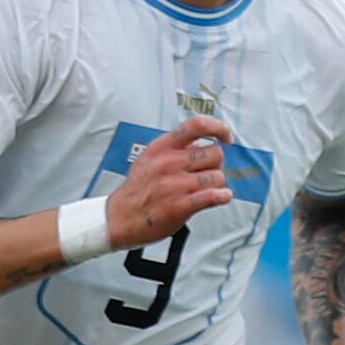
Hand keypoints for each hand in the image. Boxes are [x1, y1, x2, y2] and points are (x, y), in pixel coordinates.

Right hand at [113, 114, 238, 247]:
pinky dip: (222, 197)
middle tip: (208, 171)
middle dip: (216, 164)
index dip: (218, 128)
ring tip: (207, 188)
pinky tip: (220, 197)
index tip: (225, 137)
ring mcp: (175, 184)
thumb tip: (200, 142)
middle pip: (215, 153)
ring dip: (217, 184)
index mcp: (162, 147)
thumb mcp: (149, 158)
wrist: (120, 218)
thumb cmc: (137, 190)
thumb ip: (173, 148)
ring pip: (218, 176)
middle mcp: (169, 162)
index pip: (197, 125)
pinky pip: (213, 196)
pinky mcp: (180, 205)